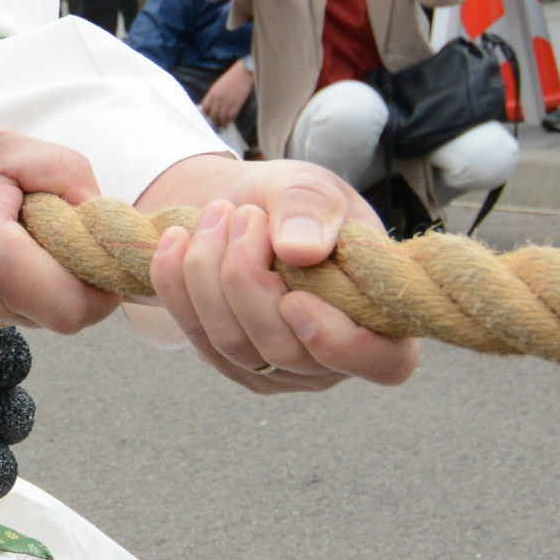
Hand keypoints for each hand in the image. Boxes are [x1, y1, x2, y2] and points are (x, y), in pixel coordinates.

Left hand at [142, 154, 418, 394]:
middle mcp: (333, 361)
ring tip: (216, 214)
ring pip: (231, 343)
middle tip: (243, 216)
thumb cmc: (299, 206)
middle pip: (284, 349)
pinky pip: (196, 335)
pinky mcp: (229, 363)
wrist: (247, 211)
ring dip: (209, 272)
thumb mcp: (314, 188)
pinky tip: (176, 240)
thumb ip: (313, 209)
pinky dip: (178, 284)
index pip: (382, 363)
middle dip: (248, 277)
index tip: (295, 298)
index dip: (339, 342)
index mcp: (383, 321)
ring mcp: (278, 371)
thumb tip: (300, 250)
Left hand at [198, 61, 252, 128]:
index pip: (205, 108)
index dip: (206, 114)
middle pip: (213, 115)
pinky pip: (231, 116)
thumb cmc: (230, 78)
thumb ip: (213, 96)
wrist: (243, 73)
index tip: (207, 117)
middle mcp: (218, 99)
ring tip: (221, 126)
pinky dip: (229, 121)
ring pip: (222, 117)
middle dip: (213, 121)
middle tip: (215, 125)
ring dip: (221, 123)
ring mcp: (227, 102)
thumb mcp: (218, 86)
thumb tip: (211, 106)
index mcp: (212, 93)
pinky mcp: (236, 104)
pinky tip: (228, 123)